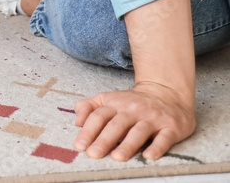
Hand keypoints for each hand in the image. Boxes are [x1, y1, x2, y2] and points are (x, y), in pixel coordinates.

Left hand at [73, 81, 195, 160]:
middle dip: (104, 140)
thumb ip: (89, 107)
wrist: (167, 92)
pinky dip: (157, 147)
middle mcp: (133, 110)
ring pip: (139, 131)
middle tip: (93, 154)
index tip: (80, 146)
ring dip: (128, 144)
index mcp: (115, 104)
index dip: (88, 131)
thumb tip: (77, 121)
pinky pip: (165, 137)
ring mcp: (153, 118)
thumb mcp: (108, 99)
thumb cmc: (132, 101)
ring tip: (117, 157)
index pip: (99, 116)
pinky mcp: (171, 127)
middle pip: (116, 125)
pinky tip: (149, 156)